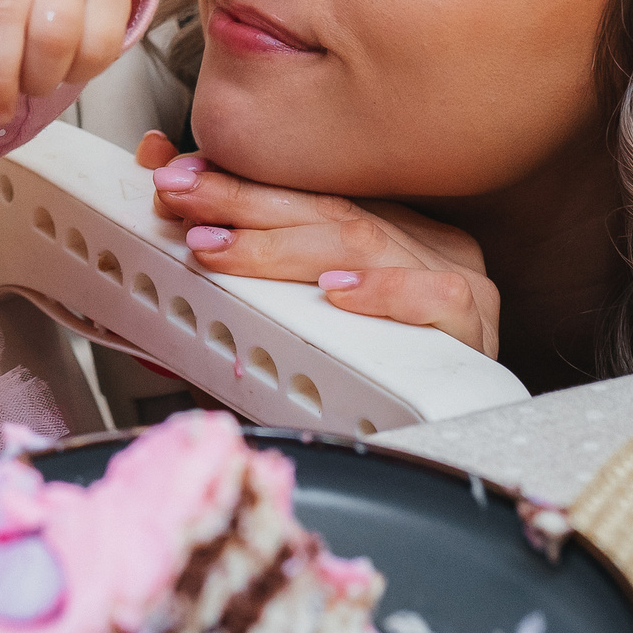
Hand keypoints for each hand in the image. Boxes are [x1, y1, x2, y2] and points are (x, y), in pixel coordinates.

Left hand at [136, 131, 501, 359]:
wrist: (436, 460)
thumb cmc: (354, 386)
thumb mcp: (275, 330)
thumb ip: (224, 273)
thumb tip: (158, 183)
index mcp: (383, 231)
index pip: (302, 190)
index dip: (235, 180)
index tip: (172, 172)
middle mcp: (419, 245)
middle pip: (324, 207)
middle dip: (240, 201)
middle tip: (179, 197)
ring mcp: (453, 279)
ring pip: (363, 242)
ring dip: (281, 246)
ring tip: (222, 248)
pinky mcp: (474, 327)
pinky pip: (436, 297)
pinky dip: (383, 293)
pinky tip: (336, 294)